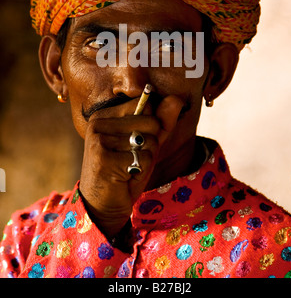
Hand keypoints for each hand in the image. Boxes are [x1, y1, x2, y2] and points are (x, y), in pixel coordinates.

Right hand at [79, 94, 182, 240]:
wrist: (102, 206)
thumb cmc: (124, 171)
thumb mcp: (146, 143)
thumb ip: (161, 121)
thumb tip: (177, 99)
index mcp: (105, 114)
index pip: (147, 105)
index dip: (150, 128)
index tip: (131, 145)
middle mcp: (98, 122)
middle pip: (151, 121)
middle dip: (150, 145)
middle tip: (130, 160)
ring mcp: (99, 139)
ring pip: (150, 141)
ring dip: (145, 160)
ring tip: (127, 168)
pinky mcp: (103, 157)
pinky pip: (144, 158)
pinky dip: (141, 172)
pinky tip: (124, 178)